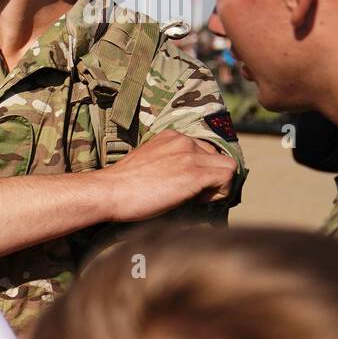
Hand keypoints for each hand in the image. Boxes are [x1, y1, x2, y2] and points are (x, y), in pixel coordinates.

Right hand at [100, 130, 236, 220]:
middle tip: (193, 195)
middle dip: (211, 177)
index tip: (187, 186)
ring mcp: (189, 156)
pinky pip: (227, 178)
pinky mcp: (194, 174)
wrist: (109, 192)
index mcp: (171, 137)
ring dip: (218, 185)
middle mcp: (183, 141)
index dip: (201, 170)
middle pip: (218, 158)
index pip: (204, 150)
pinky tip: (198, 201)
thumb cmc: (123, 185)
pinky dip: (219, 193)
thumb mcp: (149, 163)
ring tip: (197, 198)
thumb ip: (168, 163)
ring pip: (228, 167)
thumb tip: (186, 180)